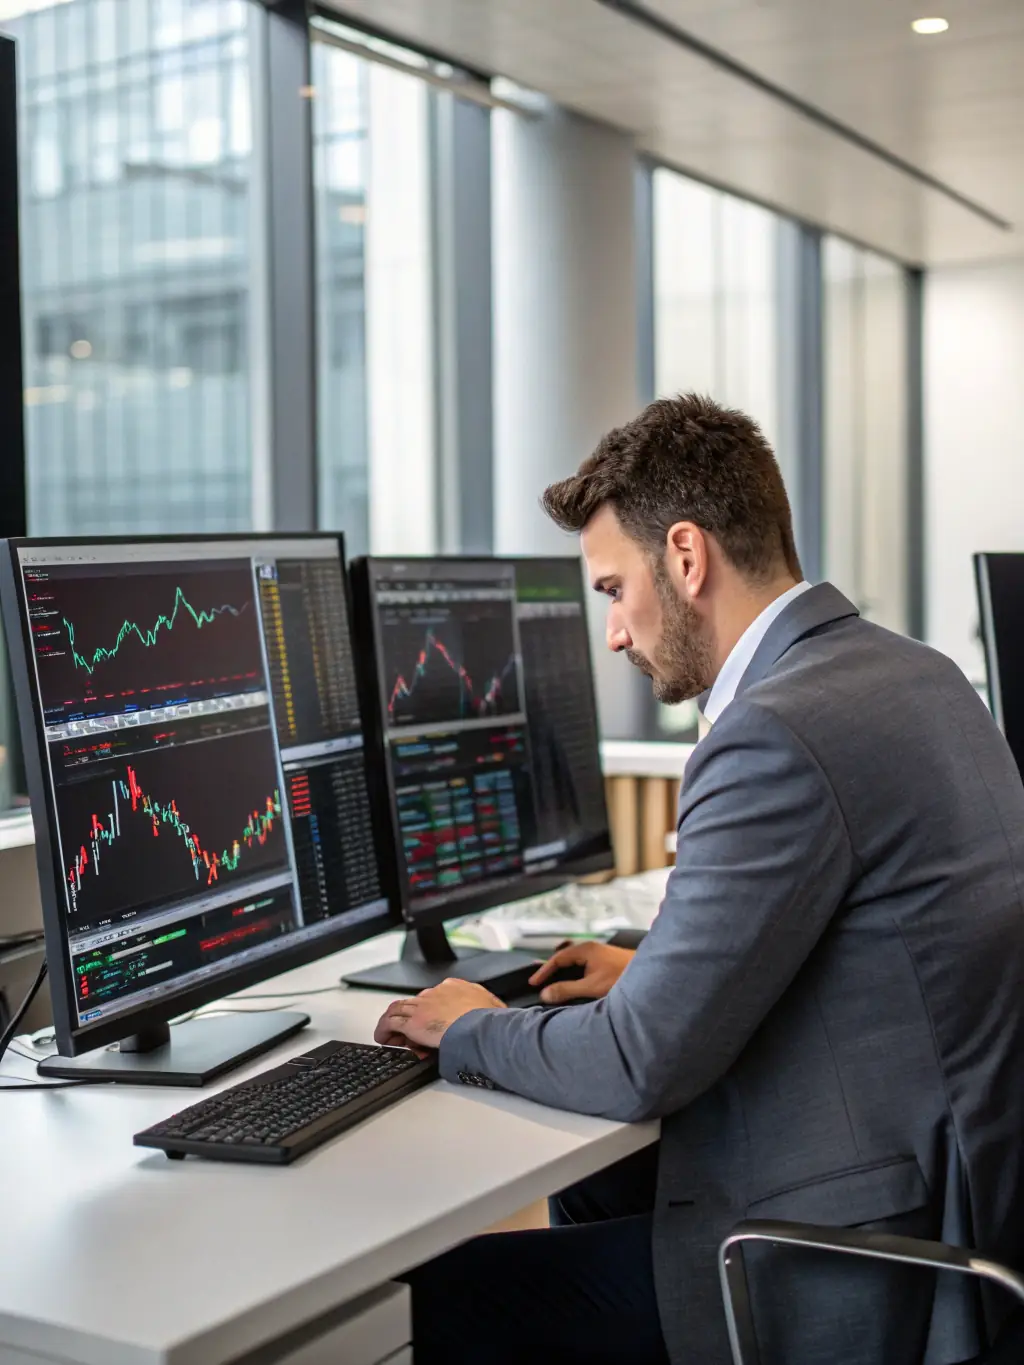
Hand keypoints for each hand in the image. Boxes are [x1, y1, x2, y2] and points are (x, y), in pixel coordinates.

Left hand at [373, 978, 505, 1052]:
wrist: (479, 1027)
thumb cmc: (489, 1020)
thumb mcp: (494, 1006)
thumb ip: (491, 1006)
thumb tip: (498, 1010)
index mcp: (456, 987)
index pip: (435, 996)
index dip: (430, 1012)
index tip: (431, 1027)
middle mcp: (436, 993)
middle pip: (416, 1003)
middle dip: (412, 1019)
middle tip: (411, 1037)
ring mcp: (423, 1006)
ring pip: (399, 1009)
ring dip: (394, 1023)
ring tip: (391, 1036)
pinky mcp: (412, 1022)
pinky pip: (390, 1022)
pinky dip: (384, 1030)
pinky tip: (383, 1038)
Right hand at [529, 940, 634, 1003]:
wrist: (652, 976)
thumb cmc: (622, 978)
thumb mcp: (592, 987)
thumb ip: (567, 990)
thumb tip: (545, 994)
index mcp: (585, 949)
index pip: (557, 958)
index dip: (543, 971)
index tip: (533, 983)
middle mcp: (591, 948)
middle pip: (565, 958)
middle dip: (552, 971)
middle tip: (540, 983)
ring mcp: (600, 954)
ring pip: (576, 962)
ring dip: (565, 973)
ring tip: (555, 986)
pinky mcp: (607, 962)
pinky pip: (585, 966)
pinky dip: (576, 975)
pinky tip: (577, 986)